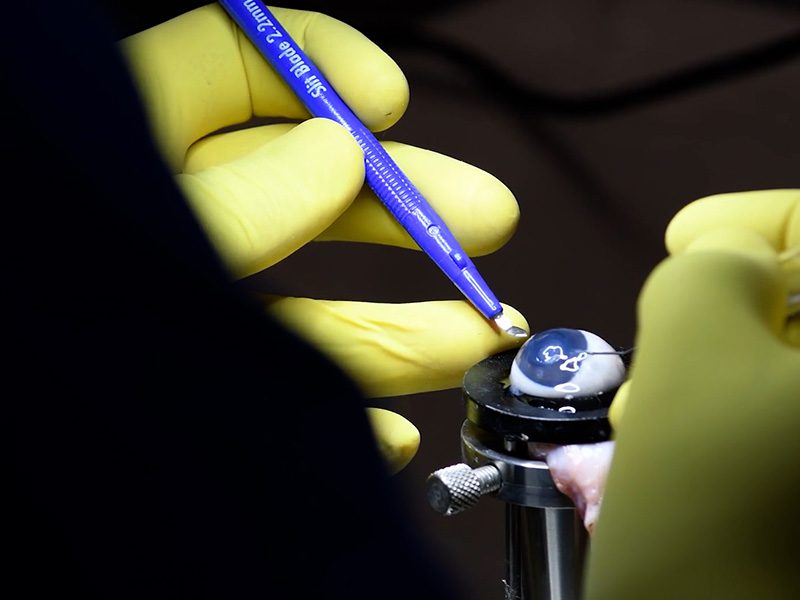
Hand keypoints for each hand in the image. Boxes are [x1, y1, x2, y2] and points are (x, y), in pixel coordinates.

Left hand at [119, 4, 528, 473]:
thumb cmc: (32, 334)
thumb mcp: (143, 233)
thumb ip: (237, 196)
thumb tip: (333, 151)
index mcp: (131, 152)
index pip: (232, 65)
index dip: (320, 65)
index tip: (387, 100)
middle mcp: (167, 229)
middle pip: (304, 193)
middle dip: (403, 210)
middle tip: (484, 219)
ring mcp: (188, 322)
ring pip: (310, 312)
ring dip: (403, 328)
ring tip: (479, 333)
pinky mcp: (201, 400)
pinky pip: (282, 400)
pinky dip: (341, 421)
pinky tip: (392, 431)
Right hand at [587, 190, 798, 597]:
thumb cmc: (714, 522)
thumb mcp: (696, 360)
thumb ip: (707, 271)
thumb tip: (716, 255)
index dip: (750, 223)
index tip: (682, 242)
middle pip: (788, 305)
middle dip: (709, 316)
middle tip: (663, 357)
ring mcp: (798, 440)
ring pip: (761, 362)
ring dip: (693, 373)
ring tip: (652, 421)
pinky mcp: (781, 474)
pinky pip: (748, 413)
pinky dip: (700, 414)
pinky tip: (665, 449)